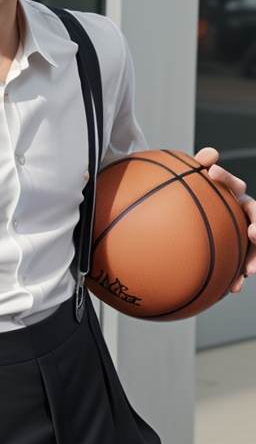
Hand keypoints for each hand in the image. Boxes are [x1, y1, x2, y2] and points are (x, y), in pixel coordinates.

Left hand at [194, 147, 255, 291]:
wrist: (194, 221)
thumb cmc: (197, 197)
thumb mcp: (195, 181)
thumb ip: (200, 165)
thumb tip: (208, 154)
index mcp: (233, 193)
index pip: (233, 184)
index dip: (226, 180)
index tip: (213, 176)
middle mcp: (242, 211)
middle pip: (255, 216)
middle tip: (253, 233)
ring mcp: (244, 231)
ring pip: (255, 246)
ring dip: (255, 257)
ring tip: (250, 270)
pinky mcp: (240, 251)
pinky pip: (242, 264)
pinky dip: (238, 276)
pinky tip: (233, 288)